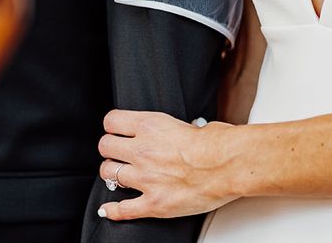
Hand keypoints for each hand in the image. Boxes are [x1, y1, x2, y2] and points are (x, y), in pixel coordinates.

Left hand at [97, 110, 239, 220]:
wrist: (226, 165)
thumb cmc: (213, 143)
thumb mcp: (184, 121)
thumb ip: (165, 128)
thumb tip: (167, 131)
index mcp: (149, 126)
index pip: (111, 121)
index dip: (112, 127)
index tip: (116, 131)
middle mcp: (142, 150)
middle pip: (105, 146)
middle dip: (110, 149)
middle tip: (118, 152)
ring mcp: (145, 178)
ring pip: (108, 173)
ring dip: (113, 174)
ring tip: (121, 174)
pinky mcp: (154, 203)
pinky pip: (123, 209)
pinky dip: (113, 210)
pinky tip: (109, 209)